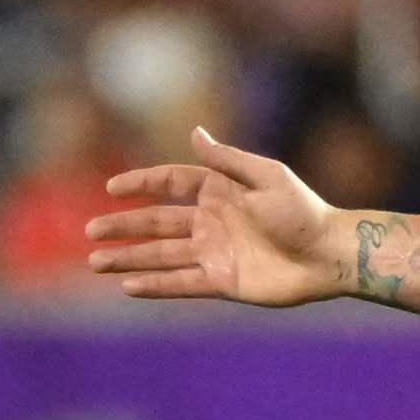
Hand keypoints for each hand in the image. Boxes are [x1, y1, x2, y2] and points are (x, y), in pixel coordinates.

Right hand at [88, 130, 344, 306]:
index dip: (140, 184)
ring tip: (96, 263)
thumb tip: (193, 132)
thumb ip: (226, 160)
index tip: (111, 188)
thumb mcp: (266, 177)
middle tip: (90, 230)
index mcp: (220, 191)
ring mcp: (214, 252)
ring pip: (160, 255)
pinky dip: (155, 285)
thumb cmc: (303, 211)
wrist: (328, 254)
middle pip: (156, 222)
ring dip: (128, 259)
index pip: (170, 182)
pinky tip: (129, 287)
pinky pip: (181, 283)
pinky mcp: (222, 281)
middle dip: (122, 226)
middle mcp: (211, 221)